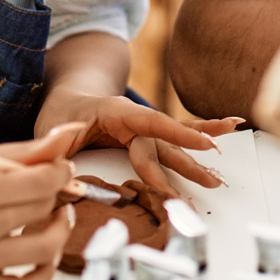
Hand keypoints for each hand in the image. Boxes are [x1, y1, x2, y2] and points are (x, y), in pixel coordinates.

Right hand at [0, 125, 78, 279]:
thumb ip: (26, 150)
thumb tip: (68, 135)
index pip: (41, 183)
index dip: (60, 172)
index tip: (60, 168)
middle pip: (41, 210)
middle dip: (53, 195)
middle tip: (47, 188)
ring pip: (43, 249)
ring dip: (58, 230)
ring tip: (53, 217)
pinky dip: (44, 273)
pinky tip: (42, 253)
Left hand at [35, 88, 242, 195]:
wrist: (67, 99)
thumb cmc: (59, 114)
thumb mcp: (51, 130)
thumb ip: (57, 151)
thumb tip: (63, 174)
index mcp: (115, 113)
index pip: (150, 125)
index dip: (176, 136)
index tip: (201, 146)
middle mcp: (135, 120)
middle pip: (166, 144)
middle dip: (190, 163)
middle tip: (212, 180)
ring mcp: (143, 128)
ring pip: (175, 144)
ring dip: (202, 153)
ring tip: (223, 169)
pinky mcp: (147, 136)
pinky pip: (175, 136)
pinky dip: (202, 132)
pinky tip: (228, 128)